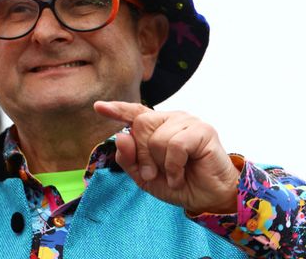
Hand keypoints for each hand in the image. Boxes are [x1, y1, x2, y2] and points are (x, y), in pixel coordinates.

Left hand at [93, 101, 240, 214]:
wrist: (207, 198)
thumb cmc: (178, 183)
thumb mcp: (144, 176)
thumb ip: (128, 158)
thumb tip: (121, 136)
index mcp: (157, 126)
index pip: (134, 112)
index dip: (117, 109)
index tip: (98, 107)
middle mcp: (171, 118)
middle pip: (141, 124)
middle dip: (142, 155)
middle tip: (153, 173)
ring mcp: (188, 122)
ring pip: (157, 137)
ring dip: (160, 163)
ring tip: (173, 174)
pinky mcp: (203, 131)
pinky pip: (175, 145)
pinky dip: (174, 166)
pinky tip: (181, 175)